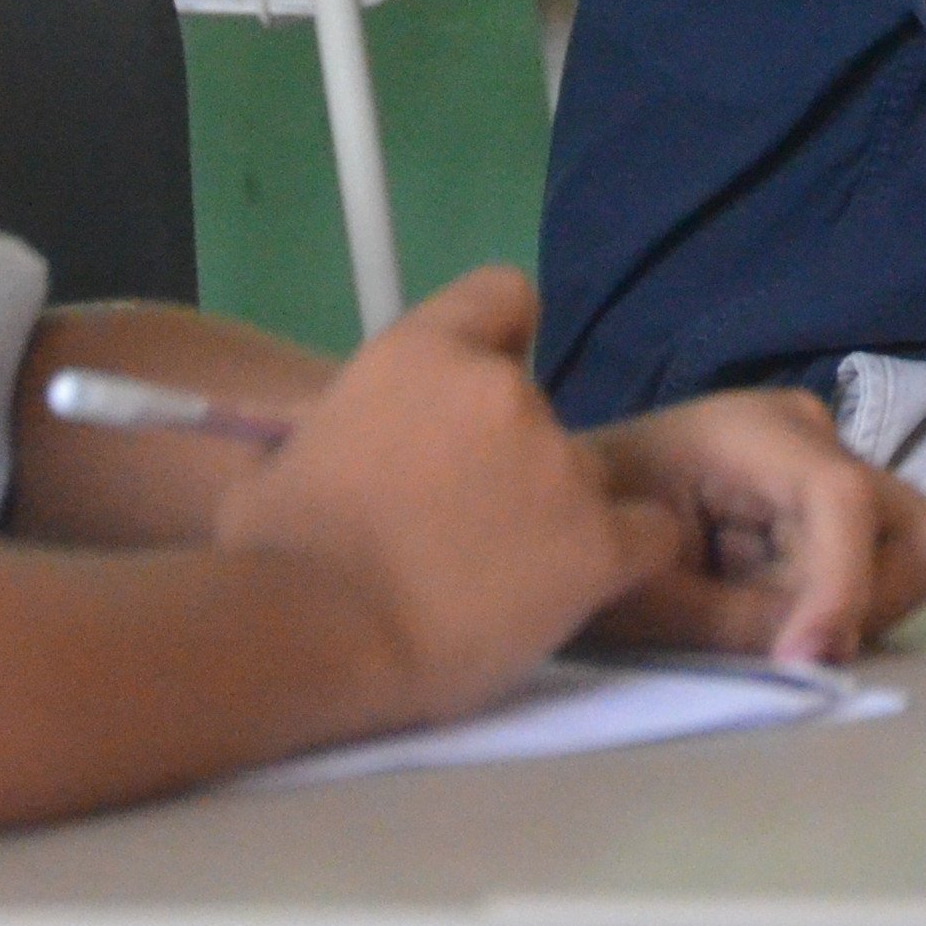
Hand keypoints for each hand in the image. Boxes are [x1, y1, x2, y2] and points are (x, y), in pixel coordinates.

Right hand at [210, 268, 670, 727]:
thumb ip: (352, 421)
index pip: (506, 297)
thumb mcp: (297, 442)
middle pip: (543, 411)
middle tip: (470, 525)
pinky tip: (580, 587)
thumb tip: (346, 441)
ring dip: (557, 515)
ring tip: (505, 578)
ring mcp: (558, 464)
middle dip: (515, 460)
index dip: (501, 346)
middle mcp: (505, 390)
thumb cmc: (276, 547)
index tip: (479, 404)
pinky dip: (625, 556)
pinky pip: (648, 534)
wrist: (312, 629)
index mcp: (425, 351)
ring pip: (588, 477)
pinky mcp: (596, 540)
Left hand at [585, 389, 925, 666]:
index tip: (804, 662)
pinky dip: (835, 607)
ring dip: (850, 610)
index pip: (843, 500)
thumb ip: (736, 622)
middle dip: (865, 603)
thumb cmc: (583, 536)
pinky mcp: (834, 511)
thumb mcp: (645, 593)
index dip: (841, 587)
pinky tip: (764, 603)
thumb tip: (819, 657)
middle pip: (915, 534)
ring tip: (760, 619)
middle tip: (789, 646)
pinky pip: (878, 575)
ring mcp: (832, 471)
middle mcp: (815, 438)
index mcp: (757, 433)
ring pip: (911, 561)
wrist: (559, 511)